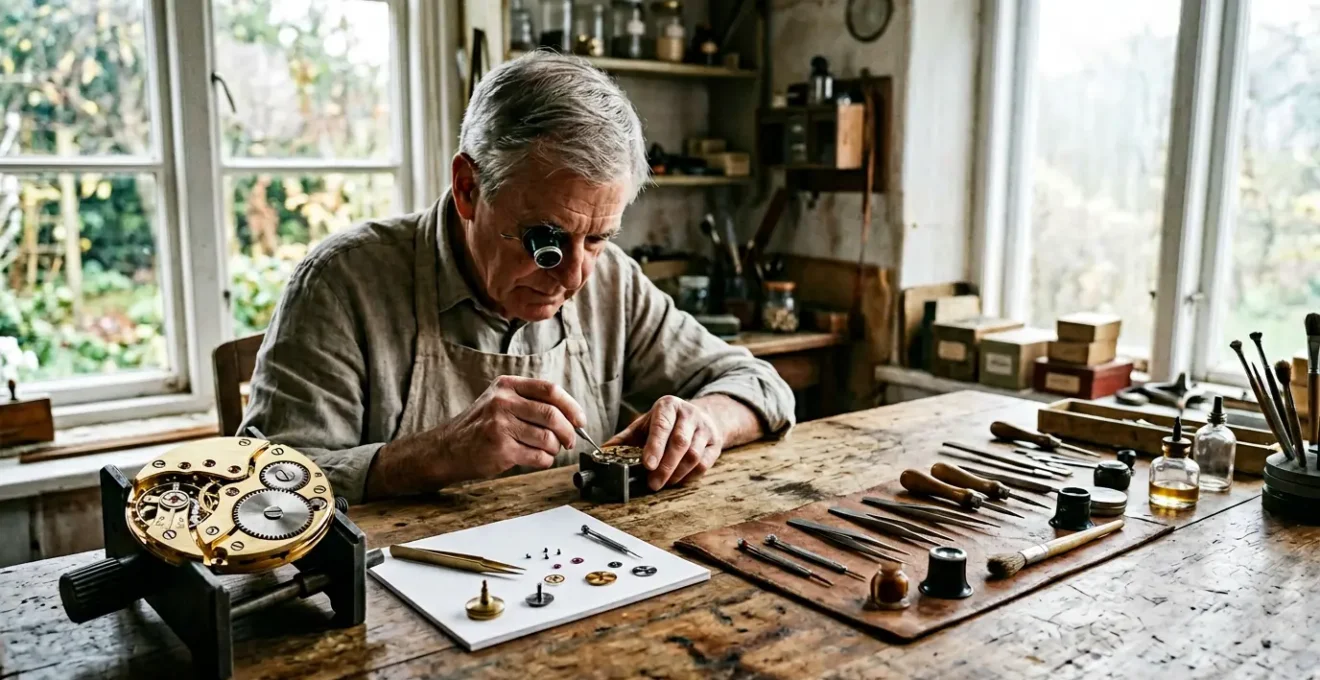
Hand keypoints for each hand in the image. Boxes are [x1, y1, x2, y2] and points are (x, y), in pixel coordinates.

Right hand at [369, 376, 585, 496]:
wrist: (446, 449)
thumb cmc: (478, 427)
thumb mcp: (499, 401)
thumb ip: (529, 401)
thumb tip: (570, 415)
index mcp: (506, 385)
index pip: (550, 390)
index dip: (571, 406)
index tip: (580, 420)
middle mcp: (503, 402)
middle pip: (552, 414)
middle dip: (568, 431)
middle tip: (570, 440)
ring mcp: (500, 426)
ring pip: (547, 438)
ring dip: (555, 448)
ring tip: (548, 450)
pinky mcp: (500, 449)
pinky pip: (538, 457)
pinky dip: (545, 461)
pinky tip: (536, 459)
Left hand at [605, 395, 723, 490]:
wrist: (701, 416)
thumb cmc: (666, 423)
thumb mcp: (644, 425)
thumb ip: (625, 439)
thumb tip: (602, 454)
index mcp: (668, 406)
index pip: (662, 426)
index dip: (654, 446)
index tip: (647, 465)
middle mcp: (688, 414)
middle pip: (679, 442)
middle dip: (665, 466)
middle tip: (652, 483)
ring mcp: (704, 428)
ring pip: (693, 455)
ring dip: (676, 473)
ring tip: (663, 483)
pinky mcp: (715, 443)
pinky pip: (704, 464)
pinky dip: (689, 476)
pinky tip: (677, 480)